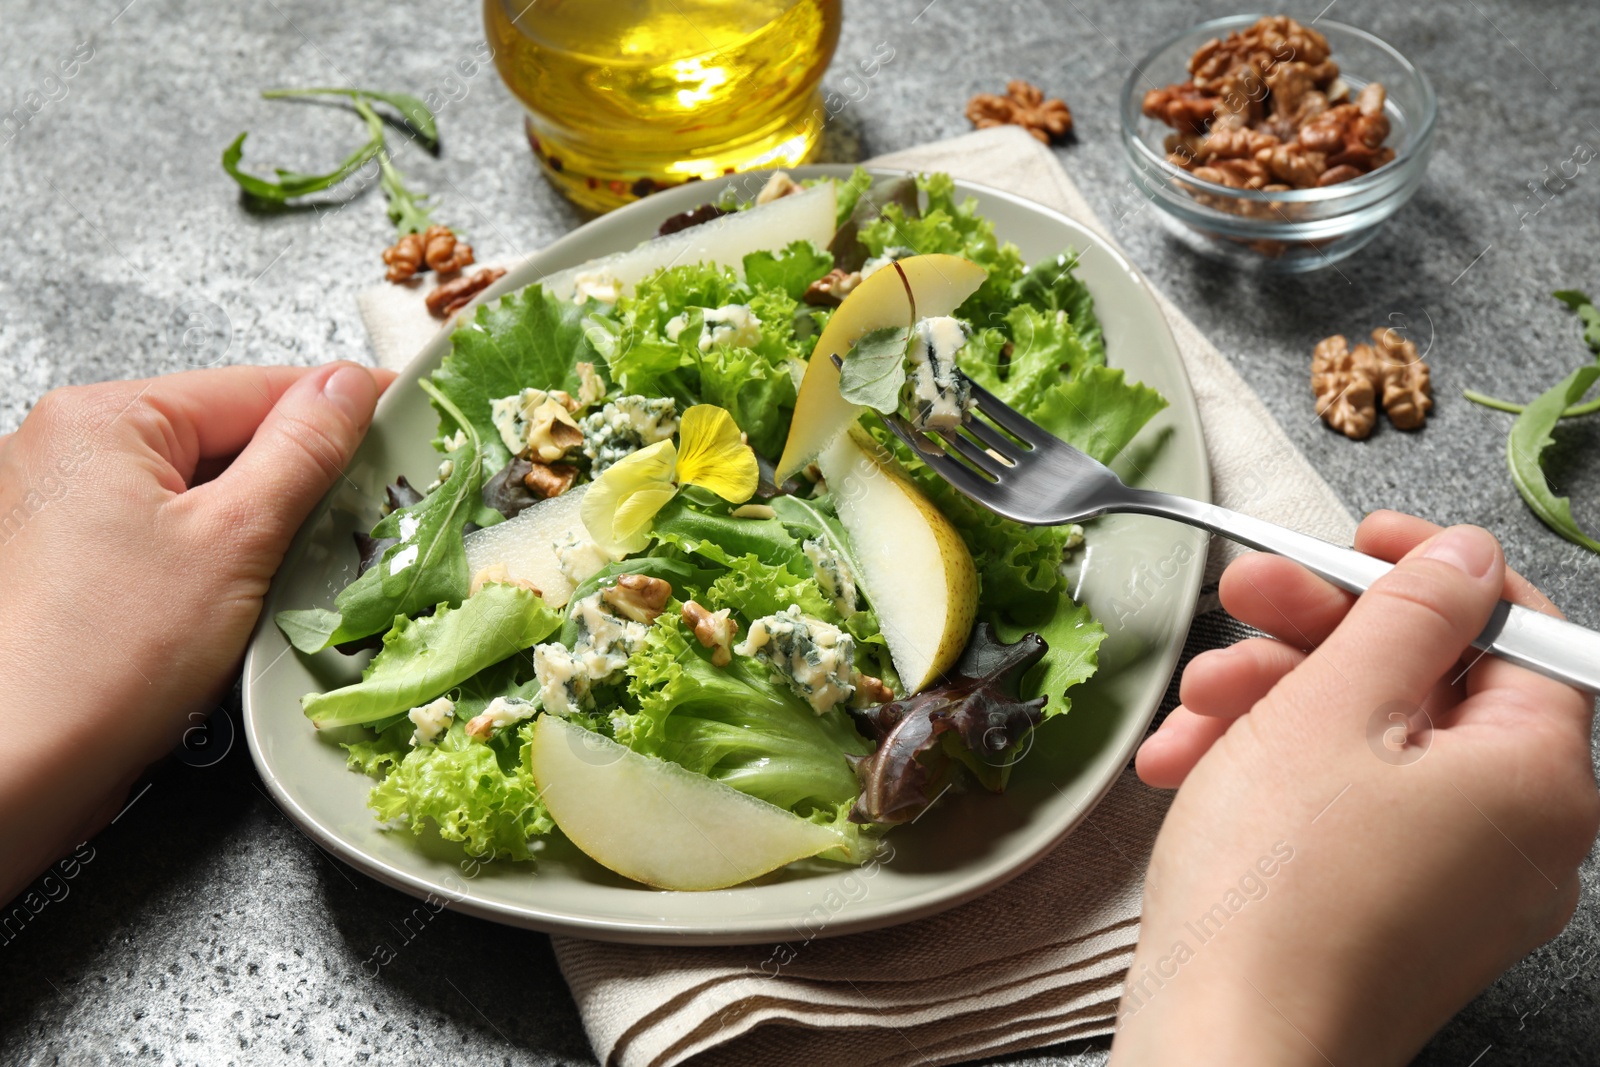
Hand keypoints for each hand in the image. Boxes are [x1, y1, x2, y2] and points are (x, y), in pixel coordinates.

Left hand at [0, 363, 391, 902]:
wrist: (10, 774)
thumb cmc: (102, 659)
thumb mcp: (236, 540)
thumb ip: (302, 452)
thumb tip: (345, 386)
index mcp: (104, 420)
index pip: (253, 387)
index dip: (339, 406)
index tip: (403, 418)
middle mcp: (67, 451)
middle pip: (224, 442)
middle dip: (296, 482)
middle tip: (363, 520)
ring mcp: (57, 514)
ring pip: (198, 498)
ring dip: (257, 532)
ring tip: (297, 576)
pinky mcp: (63, 573)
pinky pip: (164, 544)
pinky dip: (213, 567)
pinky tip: (239, 609)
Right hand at [1112, 512, 1598, 1065]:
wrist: (1224, 1049)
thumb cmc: (1278, 891)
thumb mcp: (1334, 706)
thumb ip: (1409, 613)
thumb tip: (1466, 556)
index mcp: (1537, 776)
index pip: (1518, 630)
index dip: (1432, 571)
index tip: (1351, 541)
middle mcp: (1520, 834)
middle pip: (1430, 684)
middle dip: (1318, 637)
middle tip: (1241, 606)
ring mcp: (1456, 882)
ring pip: (1372, 744)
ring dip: (1274, 704)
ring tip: (1192, 713)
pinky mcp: (1393, 914)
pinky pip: (1349, 811)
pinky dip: (1273, 774)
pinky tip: (1192, 766)